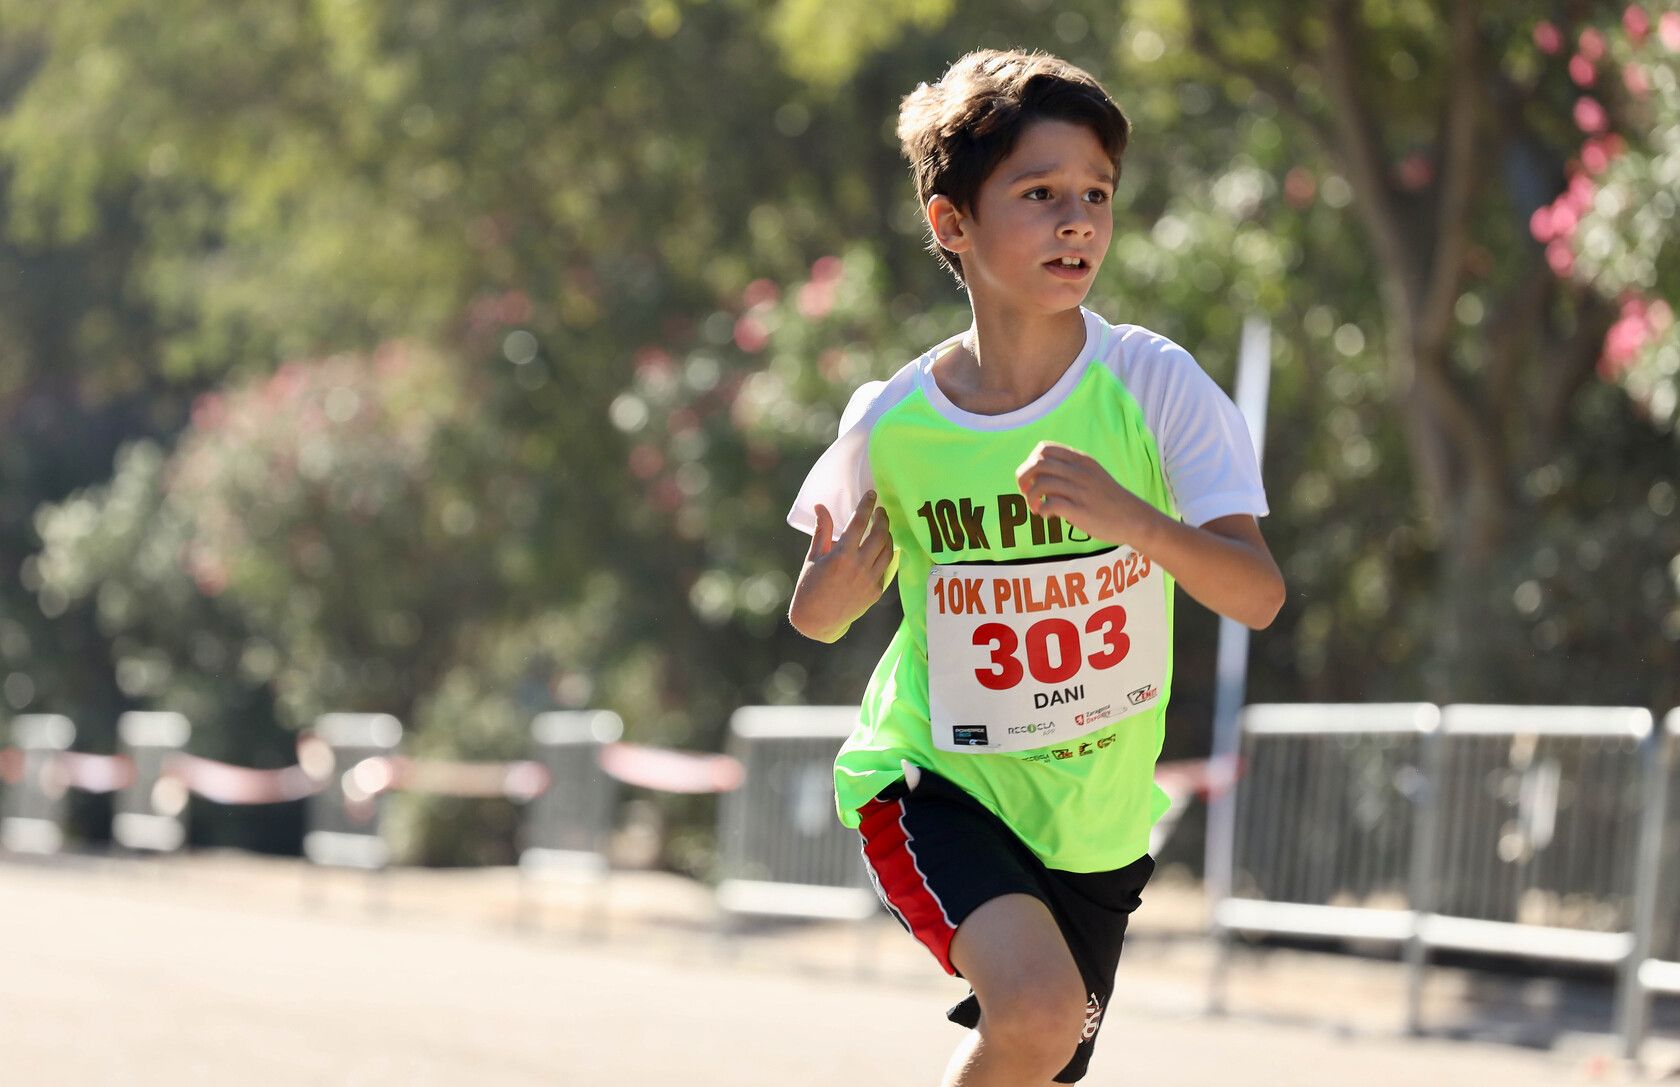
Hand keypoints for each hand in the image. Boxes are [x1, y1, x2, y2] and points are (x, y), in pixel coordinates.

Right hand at [789, 491, 893, 641]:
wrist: (818, 620)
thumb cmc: (810, 587)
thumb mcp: (813, 557)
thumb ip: (822, 530)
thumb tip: (821, 507)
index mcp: (841, 555)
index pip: (859, 523)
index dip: (866, 505)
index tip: (871, 494)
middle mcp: (859, 566)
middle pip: (880, 534)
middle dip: (882, 518)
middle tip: (880, 510)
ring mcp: (870, 580)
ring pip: (888, 550)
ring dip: (887, 535)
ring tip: (882, 527)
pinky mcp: (876, 591)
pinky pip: (886, 567)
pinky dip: (885, 554)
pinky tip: (882, 548)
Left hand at [1015, 442, 1159, 546]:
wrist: (1134, 518)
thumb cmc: (1109, 499)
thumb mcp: (1092, 474)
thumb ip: (1070, 470)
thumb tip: (1040, 474)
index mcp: (1081, 460)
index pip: (1044, 448)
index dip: (1030, 462)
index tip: (1032, 478)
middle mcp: (1080, 472)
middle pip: (1037, 464)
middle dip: (1024, 479)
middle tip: (1026, 493)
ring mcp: (1080, 490)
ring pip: (1041, 483)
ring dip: (1031, 497)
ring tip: (1036, 508)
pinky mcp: (1081, 510)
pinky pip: (1050, 504)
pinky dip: (1042, 510)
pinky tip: (1047, 516)